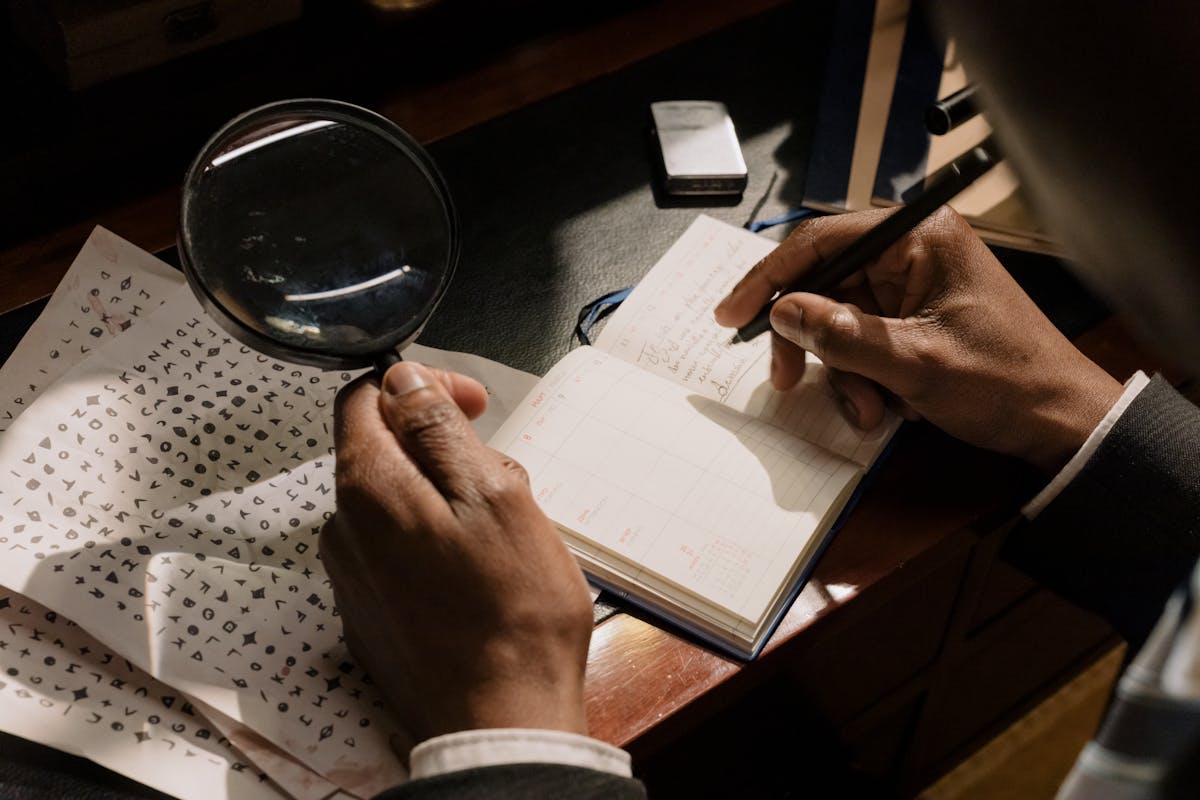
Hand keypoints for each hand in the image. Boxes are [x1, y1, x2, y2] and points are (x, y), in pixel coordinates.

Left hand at [320, 362, 593, 742]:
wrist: (501, 720)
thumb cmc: (512, 611)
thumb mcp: (493, 495)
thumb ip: (438, 430)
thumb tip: (403, 380)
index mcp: (368, 489)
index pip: (366, 398)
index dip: (421, 387)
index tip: (473, 406)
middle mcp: (343, 530)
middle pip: (384, 451)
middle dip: (444, 448)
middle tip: (505, 480)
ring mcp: (352, 577)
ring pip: (398, 502)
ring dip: (446, 497)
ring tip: (501, 534)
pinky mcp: (370, 614)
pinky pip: (398, 551)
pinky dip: (435, 541)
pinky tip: (480, 573)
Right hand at [714, 207, 1122, 472]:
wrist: (1060, 421)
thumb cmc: (1005, 382)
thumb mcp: (913, 364)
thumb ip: (841, 335)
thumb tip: (784, 313)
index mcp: (918, 238)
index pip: (820, 241)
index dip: (768, 279)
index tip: (731, 316)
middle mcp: (913, 252)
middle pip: (824, 285)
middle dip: (811, 342)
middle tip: (789, 382)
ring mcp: (915, 286)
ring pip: (839, 321)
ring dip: (842, 371)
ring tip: (871, 410)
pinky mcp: (916, 317)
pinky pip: (862, 340)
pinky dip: (862, 377)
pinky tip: (888, 406)